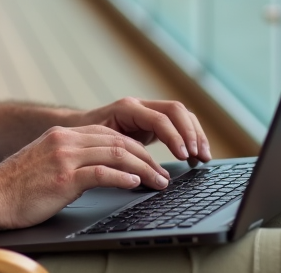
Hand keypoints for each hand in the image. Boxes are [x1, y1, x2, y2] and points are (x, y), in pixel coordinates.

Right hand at [0, 125, 169, 229]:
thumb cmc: (17, 188)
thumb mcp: (46, 163)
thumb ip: (71, 160)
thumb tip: (99, 171)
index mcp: (63, 135)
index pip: (109, 134)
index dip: (134, 148)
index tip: (150, 162)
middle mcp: (65, 140)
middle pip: (117, 141)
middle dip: (145, 157)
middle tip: (162, 174)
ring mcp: (64, 157)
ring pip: (116, 154)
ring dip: (143, 169)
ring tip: (158, 182)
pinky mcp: (63, 177)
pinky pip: (101, 173)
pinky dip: (122, 178)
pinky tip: (135, 184)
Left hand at [79, 97, 211, 162]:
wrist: (76, 129)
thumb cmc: (85, 140)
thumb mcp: (99, 146)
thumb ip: (118, 154)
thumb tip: (137, 174)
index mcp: (126, 109)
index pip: (159, 119)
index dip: (174, 137)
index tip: (184, 155)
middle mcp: (139, 105)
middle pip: (175, 110)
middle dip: (191, 133)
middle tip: (199, 156)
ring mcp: (147, 110)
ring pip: (181, 114)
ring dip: (196, 134)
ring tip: (203, 156)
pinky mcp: (153, 120)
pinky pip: (178, 122)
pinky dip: (190, 136)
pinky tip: (195, 153)